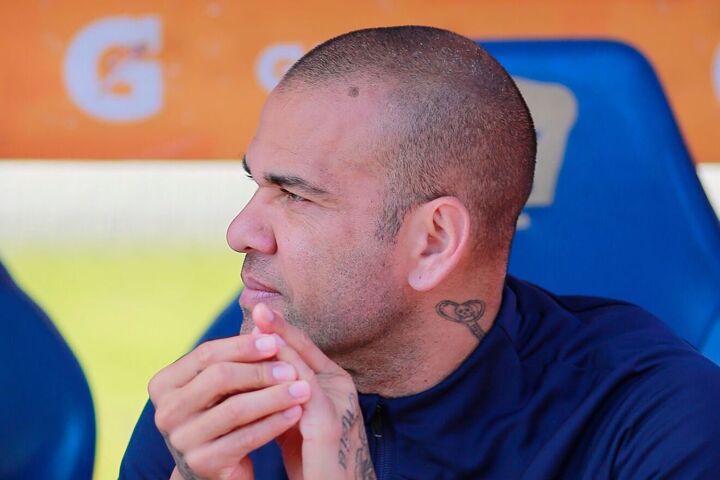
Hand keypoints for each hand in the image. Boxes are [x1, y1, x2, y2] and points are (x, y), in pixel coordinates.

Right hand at [148, 332, 310, 478]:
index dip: (242, 345)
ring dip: (274, 396)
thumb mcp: (225, 384)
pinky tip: (296, 413)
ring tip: (304, 389)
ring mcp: (180, 440)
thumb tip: (264, 313)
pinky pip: (244, 438)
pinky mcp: (201, 464)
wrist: (218, 469)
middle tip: (294, 367)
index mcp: (164, 384)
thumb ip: (239, 354)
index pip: (206, 354)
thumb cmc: (224, 415)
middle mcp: (165, 411)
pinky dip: (274, 423)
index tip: (275, 340)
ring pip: (235, 409)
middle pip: (218, 378)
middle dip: (260, 370)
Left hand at [251, 303, 376, 479]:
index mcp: (334, 386)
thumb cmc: (315, 463)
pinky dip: (280, 376)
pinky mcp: (328, 426)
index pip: (305, 351)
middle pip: (306, 352)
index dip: (283, 331)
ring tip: (258, 327)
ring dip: (280, 345)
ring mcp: (338, 405)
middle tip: (258, 308)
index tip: (261, 313)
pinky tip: (261, 365)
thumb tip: (257, 375)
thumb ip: (284, 396)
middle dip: (280, 330)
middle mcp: (341, 389)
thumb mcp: (298, 421)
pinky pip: (300, 393)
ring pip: (303, 367)